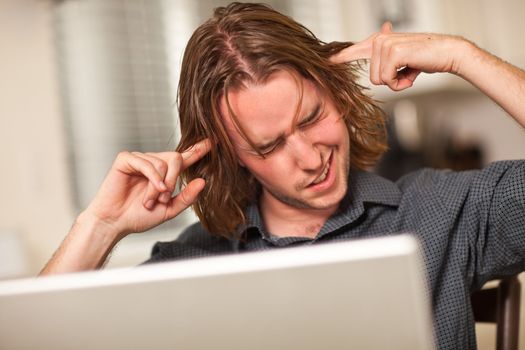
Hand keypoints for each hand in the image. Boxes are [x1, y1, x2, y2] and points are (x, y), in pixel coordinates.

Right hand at [83, 139, 211, 238]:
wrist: (115, 223)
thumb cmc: (138, 216)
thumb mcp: (170, 210)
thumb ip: (187, 197)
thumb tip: (202, 182)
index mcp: (165, 173)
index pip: (185, 157)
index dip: (198, 149)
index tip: (212, 142)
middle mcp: (154, 163)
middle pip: (176, 157)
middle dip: (174, 180)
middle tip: (164, 198)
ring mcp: (139, 159)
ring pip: (162, 163)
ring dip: (159, 186)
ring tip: (149, 201)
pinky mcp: (125, 159)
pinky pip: (146, 163)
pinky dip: (152, 178)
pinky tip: (151, 191)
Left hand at [331, 22, 468, 90]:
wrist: (447, 52)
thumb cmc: (424, 58)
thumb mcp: (402, 58)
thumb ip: (387, 57)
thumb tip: (382, 44)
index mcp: (378, 41)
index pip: (354, 50)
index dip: (341, 57)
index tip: (328, 61)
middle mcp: (378, 40)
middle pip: (373, 78)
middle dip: (392, 80)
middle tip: (407, 70)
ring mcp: (385, 44)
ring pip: (380, 80)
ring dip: (398, 81)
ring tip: (410, 68)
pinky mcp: (392, 52)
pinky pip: (388, 80)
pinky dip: (402, 82)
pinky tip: (413, 71)